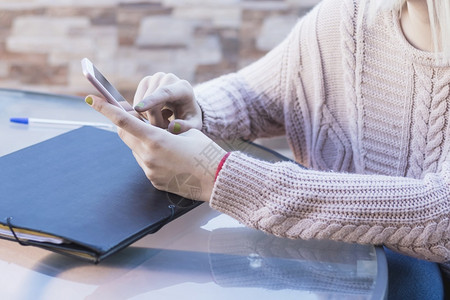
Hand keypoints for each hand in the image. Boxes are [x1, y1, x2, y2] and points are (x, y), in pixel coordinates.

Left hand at [85, 95, 225, 201]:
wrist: (216, 179)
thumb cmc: (205, 151)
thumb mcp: (186, 131)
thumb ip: (163, 128)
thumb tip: (151, 128)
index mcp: (156, 139)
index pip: (124, 121)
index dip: (105, 109)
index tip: (92, 99)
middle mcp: (148, 156)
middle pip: (125, 135)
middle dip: (124, 124)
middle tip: (130, 116)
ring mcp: (150, 171)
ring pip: (135, 150)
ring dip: (141, 141)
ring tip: (164, 141)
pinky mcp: (154, 181)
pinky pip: (145, 163)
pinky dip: (150, 155)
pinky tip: (169, 157)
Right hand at [133, 73, 201, 133]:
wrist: (184, 105)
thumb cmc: (189, 116)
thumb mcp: (194, 125)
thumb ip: (186, 127)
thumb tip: (172, 127)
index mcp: (183, 88)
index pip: (165, 93)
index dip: (151, 100)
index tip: (139, 109)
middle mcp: (169, 79)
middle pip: (152, 104)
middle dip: (156, 121)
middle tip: (167, 125)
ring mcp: (156, 78)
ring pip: (142, 103)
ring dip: (149, 118)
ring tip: (164, 118)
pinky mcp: (146, 81)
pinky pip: (136, 102)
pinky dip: (143, 112)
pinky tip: (156, 112)